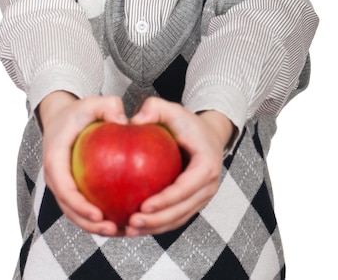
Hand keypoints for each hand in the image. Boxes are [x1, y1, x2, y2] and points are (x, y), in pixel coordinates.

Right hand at [39, 91, 127, 235]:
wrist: (62, 117)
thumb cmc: (80, 111)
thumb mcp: (93, 102)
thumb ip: (109, 106)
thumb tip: (125, 122)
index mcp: (55, 159)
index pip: (63, 188)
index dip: (79, 205)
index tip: (99, 214)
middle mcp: (55, 176)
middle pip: (68, 208)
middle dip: (89, 223)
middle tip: (114, 229)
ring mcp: (61, 184)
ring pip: (75, 213)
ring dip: (94, 226)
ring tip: (120, 231)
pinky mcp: (71, 188)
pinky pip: (83, 206)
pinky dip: (98, 217)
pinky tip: (122, 220)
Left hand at [125, 97, 233, 236]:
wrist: (207, 134)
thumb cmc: (187, 122)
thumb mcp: (172, 109)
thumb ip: (154, 107)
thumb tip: (133, 121)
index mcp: (206, 165)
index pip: (186, 188)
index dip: (166, 200)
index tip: (143, 206)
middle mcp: (208, 186)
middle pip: (182, 210)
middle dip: (157, 221)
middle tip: (130, 223)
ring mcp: (202, 197)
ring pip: (178, 219)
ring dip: (155, 228)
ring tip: (128, 230)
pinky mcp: (193, 203)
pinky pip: (175, 217)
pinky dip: (157, 225)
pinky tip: (134, 226)